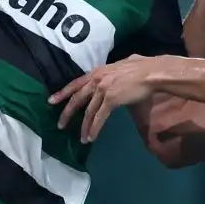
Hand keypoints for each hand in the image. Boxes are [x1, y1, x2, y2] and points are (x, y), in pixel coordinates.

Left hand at [52, 56, 171, 143]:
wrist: (152, 73)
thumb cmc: (143, 68)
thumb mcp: (123, 65)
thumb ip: (115, 71)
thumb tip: (118, 72)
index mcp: (98, 71)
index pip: (75, 83)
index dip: (63, 92)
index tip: (51, 100)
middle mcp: (97, 80)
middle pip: (77, 98)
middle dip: (67, 113)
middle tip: (60, 124)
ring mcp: (103, 90)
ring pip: (88, 111)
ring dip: (84, 127)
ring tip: (82, 138)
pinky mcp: (111, 100)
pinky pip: (99, 117)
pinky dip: (95, 129)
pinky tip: (92, 137)